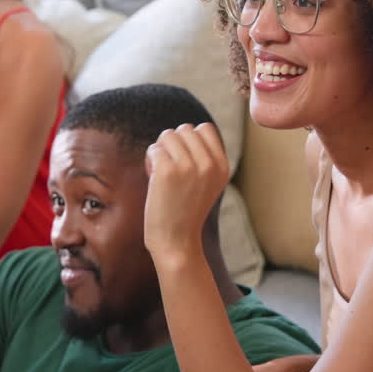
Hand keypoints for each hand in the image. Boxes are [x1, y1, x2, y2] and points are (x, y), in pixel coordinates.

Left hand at [143, 123, 229, 262]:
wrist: (176, 242)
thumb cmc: (185, 211)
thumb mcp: (207, 183)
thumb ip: (204, 158)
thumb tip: (186, 130)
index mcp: (222, 166)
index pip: (205, 129)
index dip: (189, 140)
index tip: (184, 161)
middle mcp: (209, 164)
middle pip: (185, 129)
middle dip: (173, 145)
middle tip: (170, 170)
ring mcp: (189, 166)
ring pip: (167, 135)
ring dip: (160, 151)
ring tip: (162, 174)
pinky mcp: (168, 171)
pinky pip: (154, 149)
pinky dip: (150, 161)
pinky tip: (153, 179)